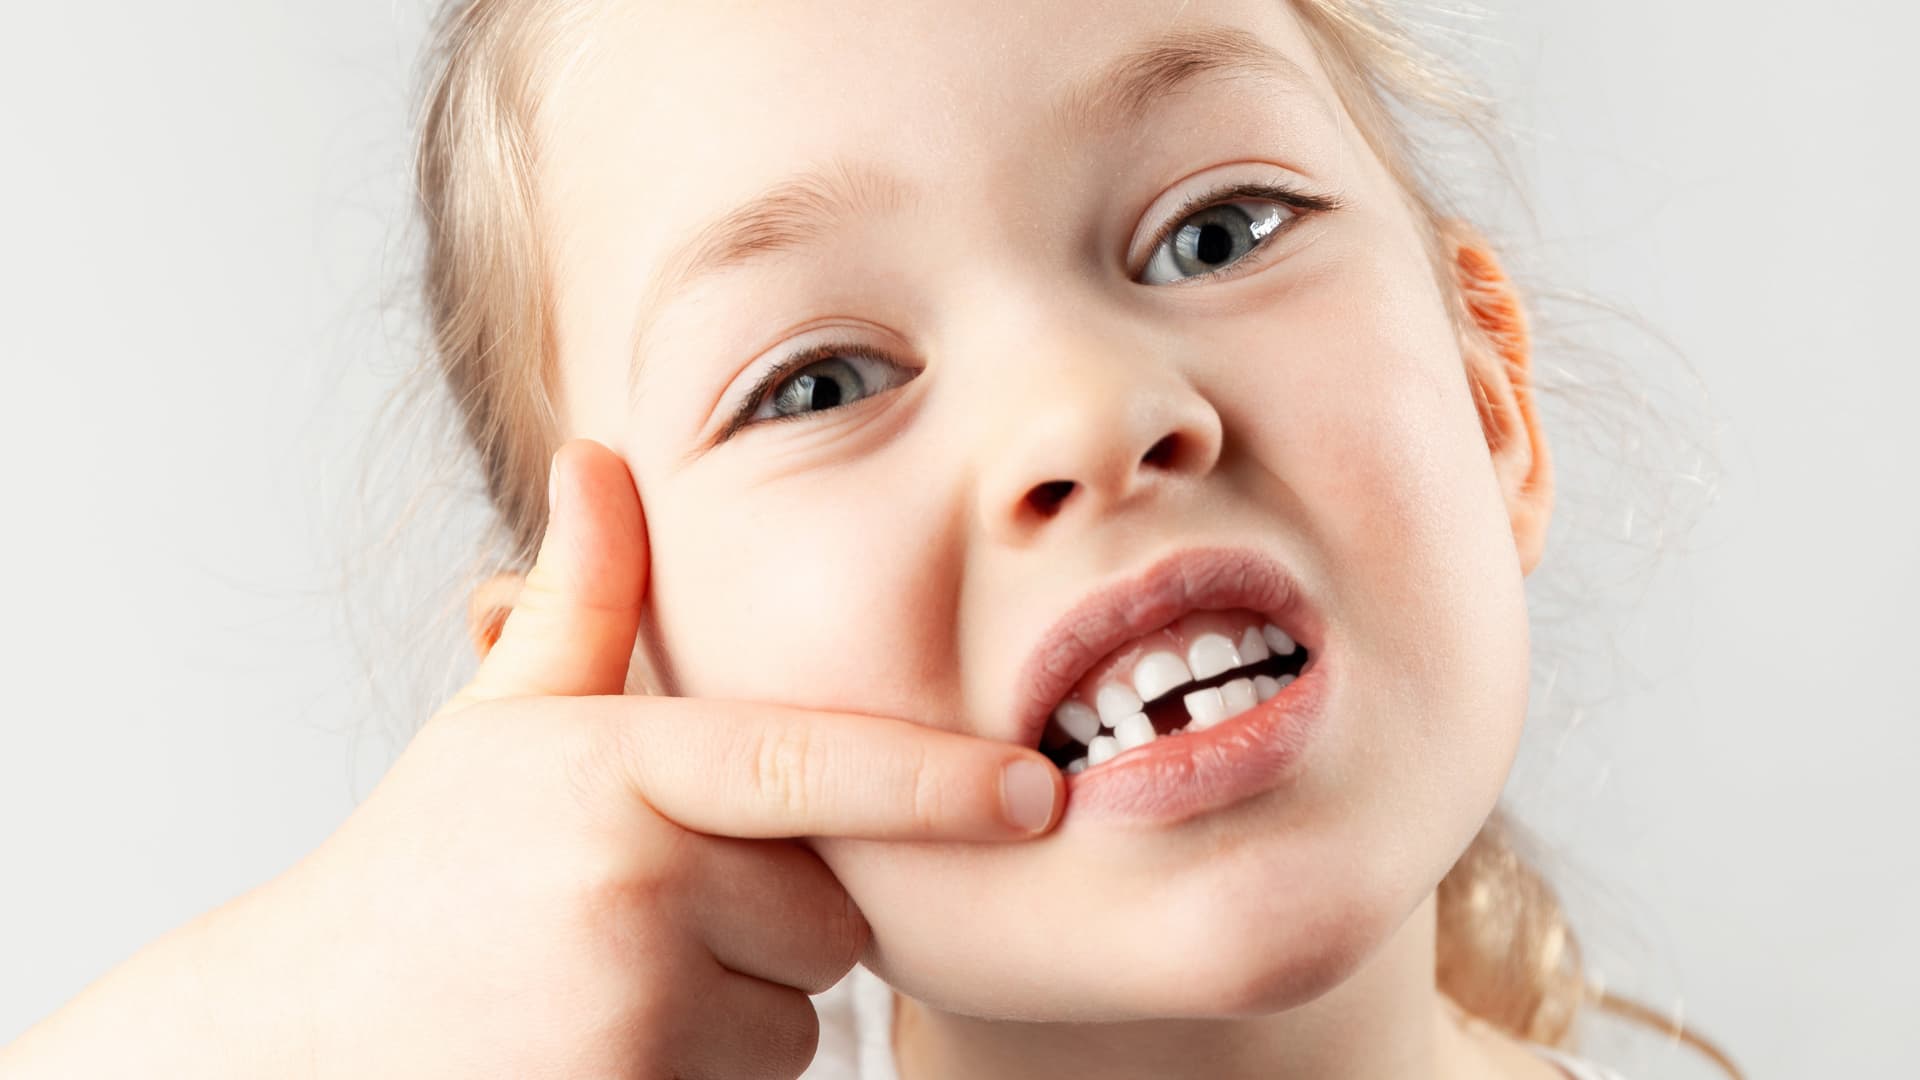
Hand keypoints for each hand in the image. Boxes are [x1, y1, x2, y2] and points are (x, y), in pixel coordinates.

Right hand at [271, 437, 1061, 1078]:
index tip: (1033, 795)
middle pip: (827, 916)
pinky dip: (707, 1075)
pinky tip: (607, 1048)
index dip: (933, 782)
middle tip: (649, 916)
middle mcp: (631, 882)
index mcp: (612, 767)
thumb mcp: (502, 727)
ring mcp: (630, 1009)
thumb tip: (598, 453)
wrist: (296, 1038)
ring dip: (739, 1009)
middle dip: (774, 922)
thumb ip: (582, 599)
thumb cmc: (421, 873)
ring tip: (611, 984)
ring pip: (797, 1017)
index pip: (807, 766)